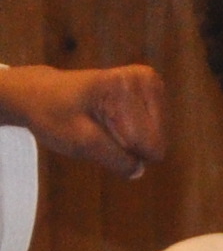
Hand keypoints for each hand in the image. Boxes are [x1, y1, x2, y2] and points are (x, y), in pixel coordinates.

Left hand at [0, 62, 166, 175]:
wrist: (38, 94)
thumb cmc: (52, 114)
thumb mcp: (79, 141)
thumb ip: (113, 158)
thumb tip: (139, 170)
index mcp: (128, 87)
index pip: (148, 145)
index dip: (122, 150)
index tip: (96, 133)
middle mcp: (146, 79)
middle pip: (154, 141)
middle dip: (125, 143)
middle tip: (96, 128)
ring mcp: (149, 82)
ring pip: (155, 137)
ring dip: (127, 138)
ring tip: (100, 122)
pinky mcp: (150, 88)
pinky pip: (154, 128)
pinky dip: (131, 130)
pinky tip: (110, 117)